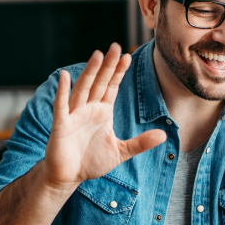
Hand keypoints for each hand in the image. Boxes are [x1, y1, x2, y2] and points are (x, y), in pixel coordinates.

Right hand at [42, 43, 166, 192]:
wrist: (68, 177)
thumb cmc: (91, 162)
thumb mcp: (121, 152)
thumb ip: (140, 143)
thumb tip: (163, 135)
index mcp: (102, 111)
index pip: (112, 87)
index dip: (119, 72)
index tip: (127, 56)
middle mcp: (88, 109)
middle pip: (99, 82)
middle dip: (108, 65)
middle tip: (115, 46)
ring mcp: (74, 115)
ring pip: (83, 89)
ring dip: (90, 72)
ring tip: (98, 55)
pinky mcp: (61, 126)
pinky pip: (62, 106)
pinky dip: (63, 92)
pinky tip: (65, 76)